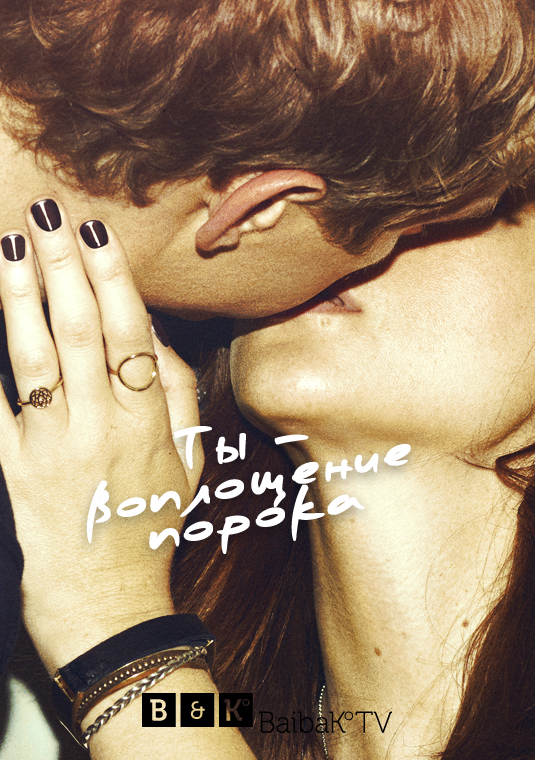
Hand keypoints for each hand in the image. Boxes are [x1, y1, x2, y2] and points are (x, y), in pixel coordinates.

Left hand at [0, 200, 201, 671]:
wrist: (108, 599)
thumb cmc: (153, 525)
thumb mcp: (189, 464)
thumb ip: (178, 396)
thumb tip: (155, 340)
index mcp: (148, 423)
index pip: (129, 335)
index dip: (111, 280)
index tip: (95, 234)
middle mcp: (100, 426)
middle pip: (78, 332)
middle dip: (62, 267)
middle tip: (48, 214)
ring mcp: (52, 446)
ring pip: (33, 358)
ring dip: (20, 297)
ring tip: (11, 244)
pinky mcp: (14, 467)